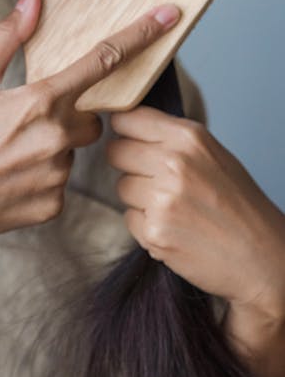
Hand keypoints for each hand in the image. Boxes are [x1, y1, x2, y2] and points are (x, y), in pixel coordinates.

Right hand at [0, 0, 180, 249]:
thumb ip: (8, 39)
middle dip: (66, 118)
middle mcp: (55, 138)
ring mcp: (57, 175)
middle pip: (90, 119)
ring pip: (73, 153)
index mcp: (38, 101)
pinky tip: (8, 181)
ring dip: (51, 150)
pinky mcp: (53, 206)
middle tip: (21, 126)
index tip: (168, 16)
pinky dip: (41, 180)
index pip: (101, 61)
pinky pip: (62, 184)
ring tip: (6, 157)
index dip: (138, 36)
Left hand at [107, 107, 284, 323]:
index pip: (127, 119)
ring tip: (174, 208)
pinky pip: (129, 217)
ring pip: (121, 186)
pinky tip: (174, 228)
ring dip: (139, 197)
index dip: (125, 131)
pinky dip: (145, 224)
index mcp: (189, 138)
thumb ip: (172, 139)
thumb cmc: (239, 205)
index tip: (131, 140)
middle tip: (156, 180)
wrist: (261, 257)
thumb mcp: (213, 154)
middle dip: (130, 165)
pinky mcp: (154, 232)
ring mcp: (162, 199)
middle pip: (116, 152)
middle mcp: (174, 163)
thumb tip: (126, 126)